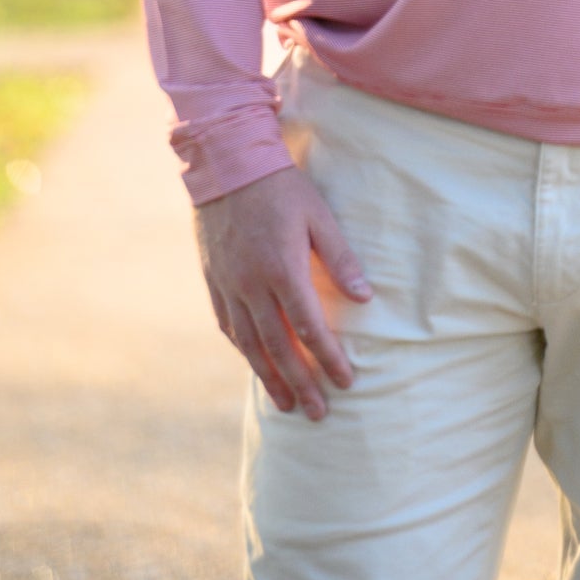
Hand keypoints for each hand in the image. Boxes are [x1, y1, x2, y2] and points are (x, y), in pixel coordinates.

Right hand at [195, 163, 372, 419]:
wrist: (227, 166)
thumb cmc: (282, 187)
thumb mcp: (318, 214)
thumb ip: (341, 257)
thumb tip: (365, 298)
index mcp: (281, 268)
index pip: (309, 326)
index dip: (328, 357)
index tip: (346, 381)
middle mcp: (252, 286)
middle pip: (279, 347)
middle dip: (301, 383)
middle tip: (320, 413)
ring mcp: (229, 287)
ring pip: (251, 345)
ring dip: (270, 378)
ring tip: (288, 405)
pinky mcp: (214, 282)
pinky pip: (229, 328)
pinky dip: (245, 352)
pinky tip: (257, 365)